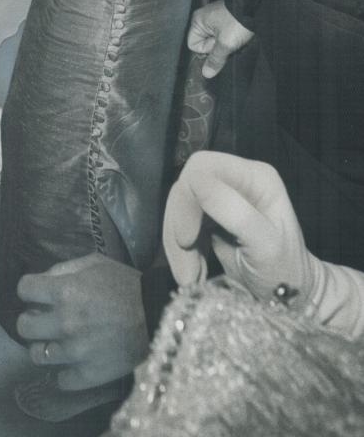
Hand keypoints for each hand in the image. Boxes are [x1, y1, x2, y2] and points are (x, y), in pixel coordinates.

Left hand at [16, 254, 149, 389]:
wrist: (158, 314)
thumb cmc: (126, 284)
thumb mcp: (94, 263)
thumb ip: (64, 269)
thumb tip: (43, 280)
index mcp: (64, 291)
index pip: (23, 289)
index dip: (30, 290)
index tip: (37, 294)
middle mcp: (64, 322)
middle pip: (24, 326)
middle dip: (31, 319)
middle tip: (44, 319)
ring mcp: (75, 351)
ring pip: (38, 355)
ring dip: (46, 346)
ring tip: (59, 342)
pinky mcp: (88, 375)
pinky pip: (61, 380)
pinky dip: (66, 371)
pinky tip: (75, 361)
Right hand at [163, 151, 314, 302]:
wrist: (291, 300)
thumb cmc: (286, 274)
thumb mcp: (266, 246)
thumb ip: (235, 213)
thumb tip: (197, 183)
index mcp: (254, 177)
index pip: (202, 168)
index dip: (187, 200)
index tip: (187, 240)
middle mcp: (237, 179)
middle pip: (185, 188)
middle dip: (179, 228)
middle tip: (188, 269)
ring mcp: (222, 196)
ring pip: (179, 208)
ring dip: (177, 245)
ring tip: (191, 278)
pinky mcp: (210, 215)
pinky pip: (180, 224)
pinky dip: (180, 250)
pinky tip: (193, 272)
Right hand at [186, 0, 253, 77]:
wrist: (255, 6)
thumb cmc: (237, 22)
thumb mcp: (226, 43)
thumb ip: (215, 59)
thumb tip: (206, 74)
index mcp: (198, 21)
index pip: (193, 45)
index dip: (206, 49)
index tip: (218, 44)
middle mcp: (204, 18)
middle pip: (205, 43)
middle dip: (217, 47)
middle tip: (228, 41)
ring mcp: (215, 18)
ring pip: (216, 40)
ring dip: (225, 43)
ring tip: (235, 37)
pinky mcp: (226, 18)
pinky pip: (223, 34)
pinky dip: (231, 37)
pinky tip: (238, 35)